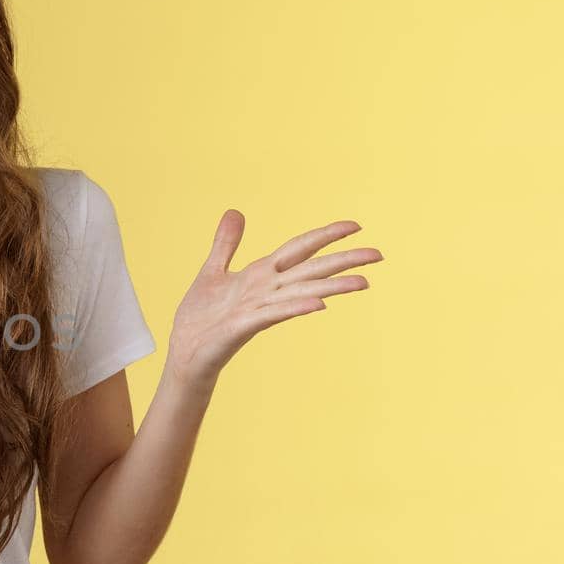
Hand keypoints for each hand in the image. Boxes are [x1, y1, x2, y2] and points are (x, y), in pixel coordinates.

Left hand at [166, 211, 382, 388]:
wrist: (185, 351)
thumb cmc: (200, 317)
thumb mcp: (212, 271)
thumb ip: (226, 243)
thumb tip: (234, 211)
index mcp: (260, 275)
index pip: (300, 249)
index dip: (325, 236)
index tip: (355, 225)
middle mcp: (265, 290)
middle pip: (310, 270)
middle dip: (343, 261)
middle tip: (379, 254)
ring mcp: (257, 309)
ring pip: (301, 293)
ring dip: (331, 287)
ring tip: (363, 282)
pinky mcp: (242, 327)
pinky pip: (273, 314)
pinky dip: (295, 307)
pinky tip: (319, 305)